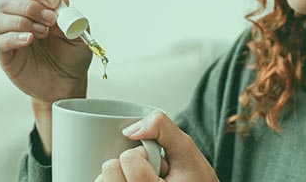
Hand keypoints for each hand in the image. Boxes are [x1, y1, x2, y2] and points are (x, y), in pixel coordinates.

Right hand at [0, 0, 92, 104]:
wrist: (68, 84)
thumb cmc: (71, 57)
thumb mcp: (79, 34)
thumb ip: (71, 17)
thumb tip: (62, 0)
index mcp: (35, 8)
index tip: (55, 2)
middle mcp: (18, 19)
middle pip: (8, 0)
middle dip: (30, 7)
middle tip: (50, 20)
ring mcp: (9, 37)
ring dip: (22, 21)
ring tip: (43, 32)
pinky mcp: (6, 56)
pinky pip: (0, 41)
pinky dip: (13, 37)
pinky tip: (29, 40)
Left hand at [95, 111, 218, 181]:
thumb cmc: (196, 180)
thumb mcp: (187, 150)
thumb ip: (163, 129)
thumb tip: (129, 130)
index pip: (129, 160)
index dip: (141, 153)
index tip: (157, 163)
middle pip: (109, 172)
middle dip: (127, 165)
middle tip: (148, 174)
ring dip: (119, 176)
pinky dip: (114, 181)